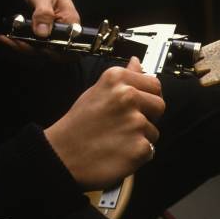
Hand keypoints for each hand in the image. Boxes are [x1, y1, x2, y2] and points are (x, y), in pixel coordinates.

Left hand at [0, 0, 79, 51]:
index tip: (34, 48)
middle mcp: (64, 32)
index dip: (53, 52)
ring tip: (5, 39)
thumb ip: (44, 14)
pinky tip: (7, 38)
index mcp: (71, 24)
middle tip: (11, 41)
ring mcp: (54, 34)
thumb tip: (42, 33)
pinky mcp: (44, 34)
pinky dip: (20, 42)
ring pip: (40, 49)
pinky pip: (33, 43)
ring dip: (22, 47)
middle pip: (52, 51)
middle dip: (31, 50)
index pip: (67, 47)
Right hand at [44, 57, 164, 190]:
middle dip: (148, 117)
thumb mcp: (97, 91)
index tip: (138, 105)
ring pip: (154, 130)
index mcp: (117, 79)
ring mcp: (135, 122)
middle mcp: (128, 96)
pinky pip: (150, 150)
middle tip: (126, 125)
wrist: (60, 156)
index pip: (154, 84)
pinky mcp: (140, 147)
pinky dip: (137, 155)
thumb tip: (137, 62)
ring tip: (117, 139)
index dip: (148, 97)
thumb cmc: (78, 125)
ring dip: (140, 137)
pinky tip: (118, 152)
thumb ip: (123, 77)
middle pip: (159, 105)